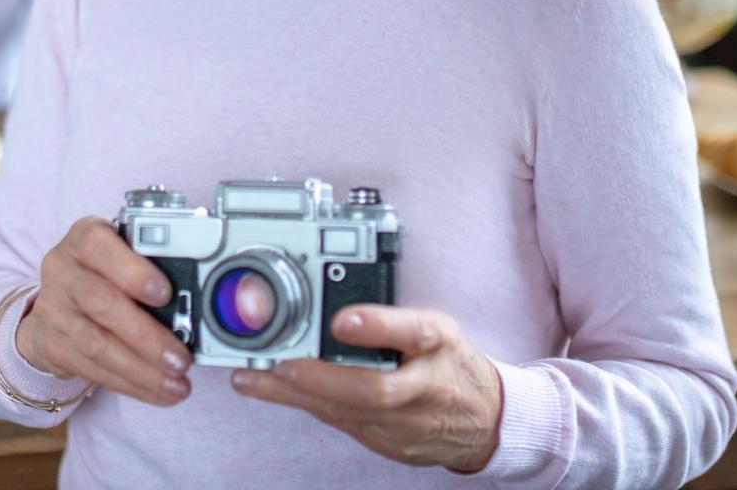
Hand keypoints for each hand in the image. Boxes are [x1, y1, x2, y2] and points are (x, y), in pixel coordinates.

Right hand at [15, 216, 192, 407]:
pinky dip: (131, 384)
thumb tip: (198, 298)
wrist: (57, 302)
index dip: (132, 271)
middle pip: (102, 303)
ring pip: (96, 344)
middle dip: (146, 335)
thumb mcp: (123, 254)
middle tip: (182, 358)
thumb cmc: (106, 272)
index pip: (99, 246)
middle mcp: (63, 269)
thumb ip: (153, 264)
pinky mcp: (52, 345)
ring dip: (142, 369)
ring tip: (177, 383)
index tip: (165, 293)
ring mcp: (53, 309)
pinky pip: (92, 369)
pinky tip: (158, 391)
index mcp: (85, 237)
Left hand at [230, 306, 504, 473]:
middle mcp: (425, 386)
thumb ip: (391, 317)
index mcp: (439, 344)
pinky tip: (270, 389)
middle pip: (375, 389)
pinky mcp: (388, 441)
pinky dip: (304, 403)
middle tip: (282, 362)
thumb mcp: (436, 326)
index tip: (342, 320)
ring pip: (348, 411)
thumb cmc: (449, 362)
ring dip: (296, 393)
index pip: (415, 333)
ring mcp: (406, 422)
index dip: (378, 327)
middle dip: (323, 378)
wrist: (483, 420)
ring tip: (254, 375)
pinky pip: (342, 421)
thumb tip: (335, 295)